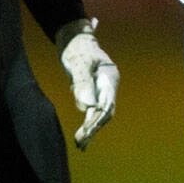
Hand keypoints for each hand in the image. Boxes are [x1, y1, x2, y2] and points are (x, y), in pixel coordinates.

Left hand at [57, 19, 118, 149]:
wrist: (73, 38)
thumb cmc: (76, 48)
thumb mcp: (78, 63)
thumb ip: (83, 83)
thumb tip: (88, 107)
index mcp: (110, 78)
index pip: (107, 104)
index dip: (96, 120)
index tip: (85, 133)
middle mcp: (108, 85)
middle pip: (105, 111)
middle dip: (94, 128)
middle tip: (80, 143)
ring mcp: (101, 88)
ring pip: (99, 113)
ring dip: (91, 128)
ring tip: (81, 144)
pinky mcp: (92, 91)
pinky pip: (92, 110)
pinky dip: (87, 122)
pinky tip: (82, 135)